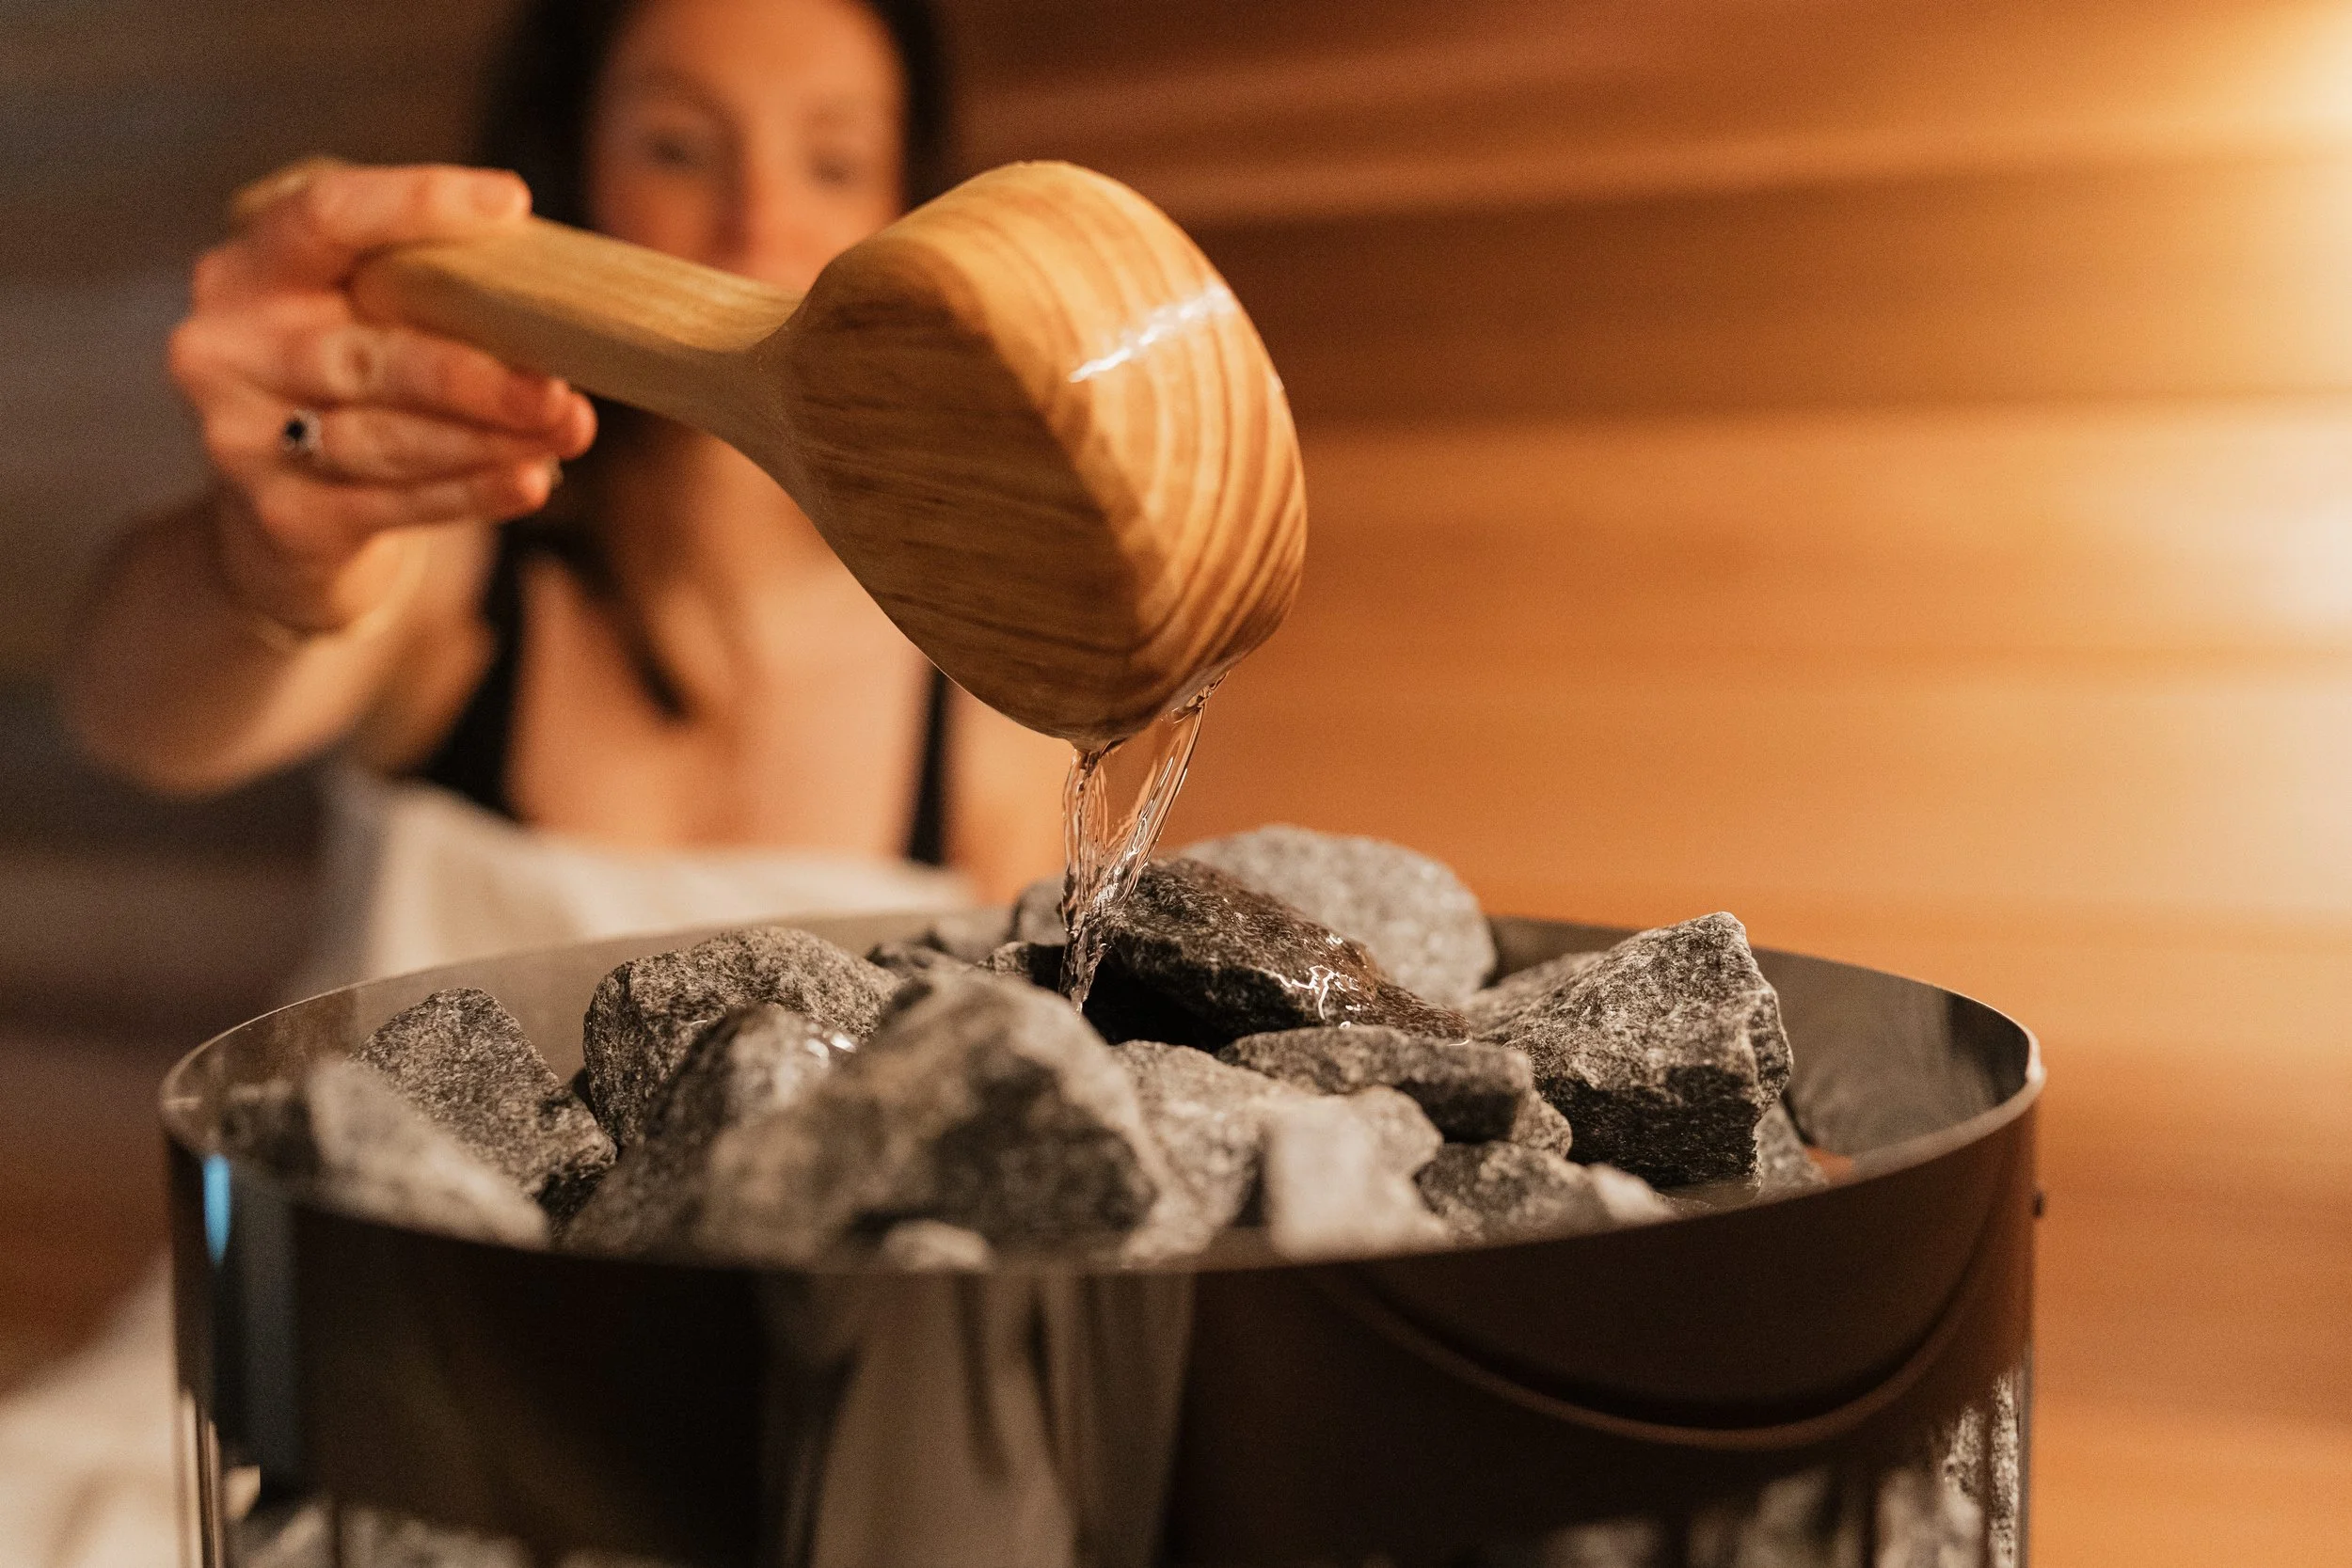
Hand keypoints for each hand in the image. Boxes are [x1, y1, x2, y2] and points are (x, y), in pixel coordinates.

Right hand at [169, 160, 597, 632]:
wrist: (286, 520)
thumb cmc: (353, 385)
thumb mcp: (366, 313)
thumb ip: (423, 281)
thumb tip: (548, 279)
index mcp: (252, 267)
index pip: (326, 216)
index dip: (415, 204)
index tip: (511, 203)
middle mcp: (227, 345)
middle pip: (367, 357)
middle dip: (475, 376)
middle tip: (560, 387)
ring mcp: (240, 436)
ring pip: (383, 438)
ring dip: (487, 439)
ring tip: (568, 430)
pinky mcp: (278, 515)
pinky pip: (390, 503)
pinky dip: (470, 492)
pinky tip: (530, 480)